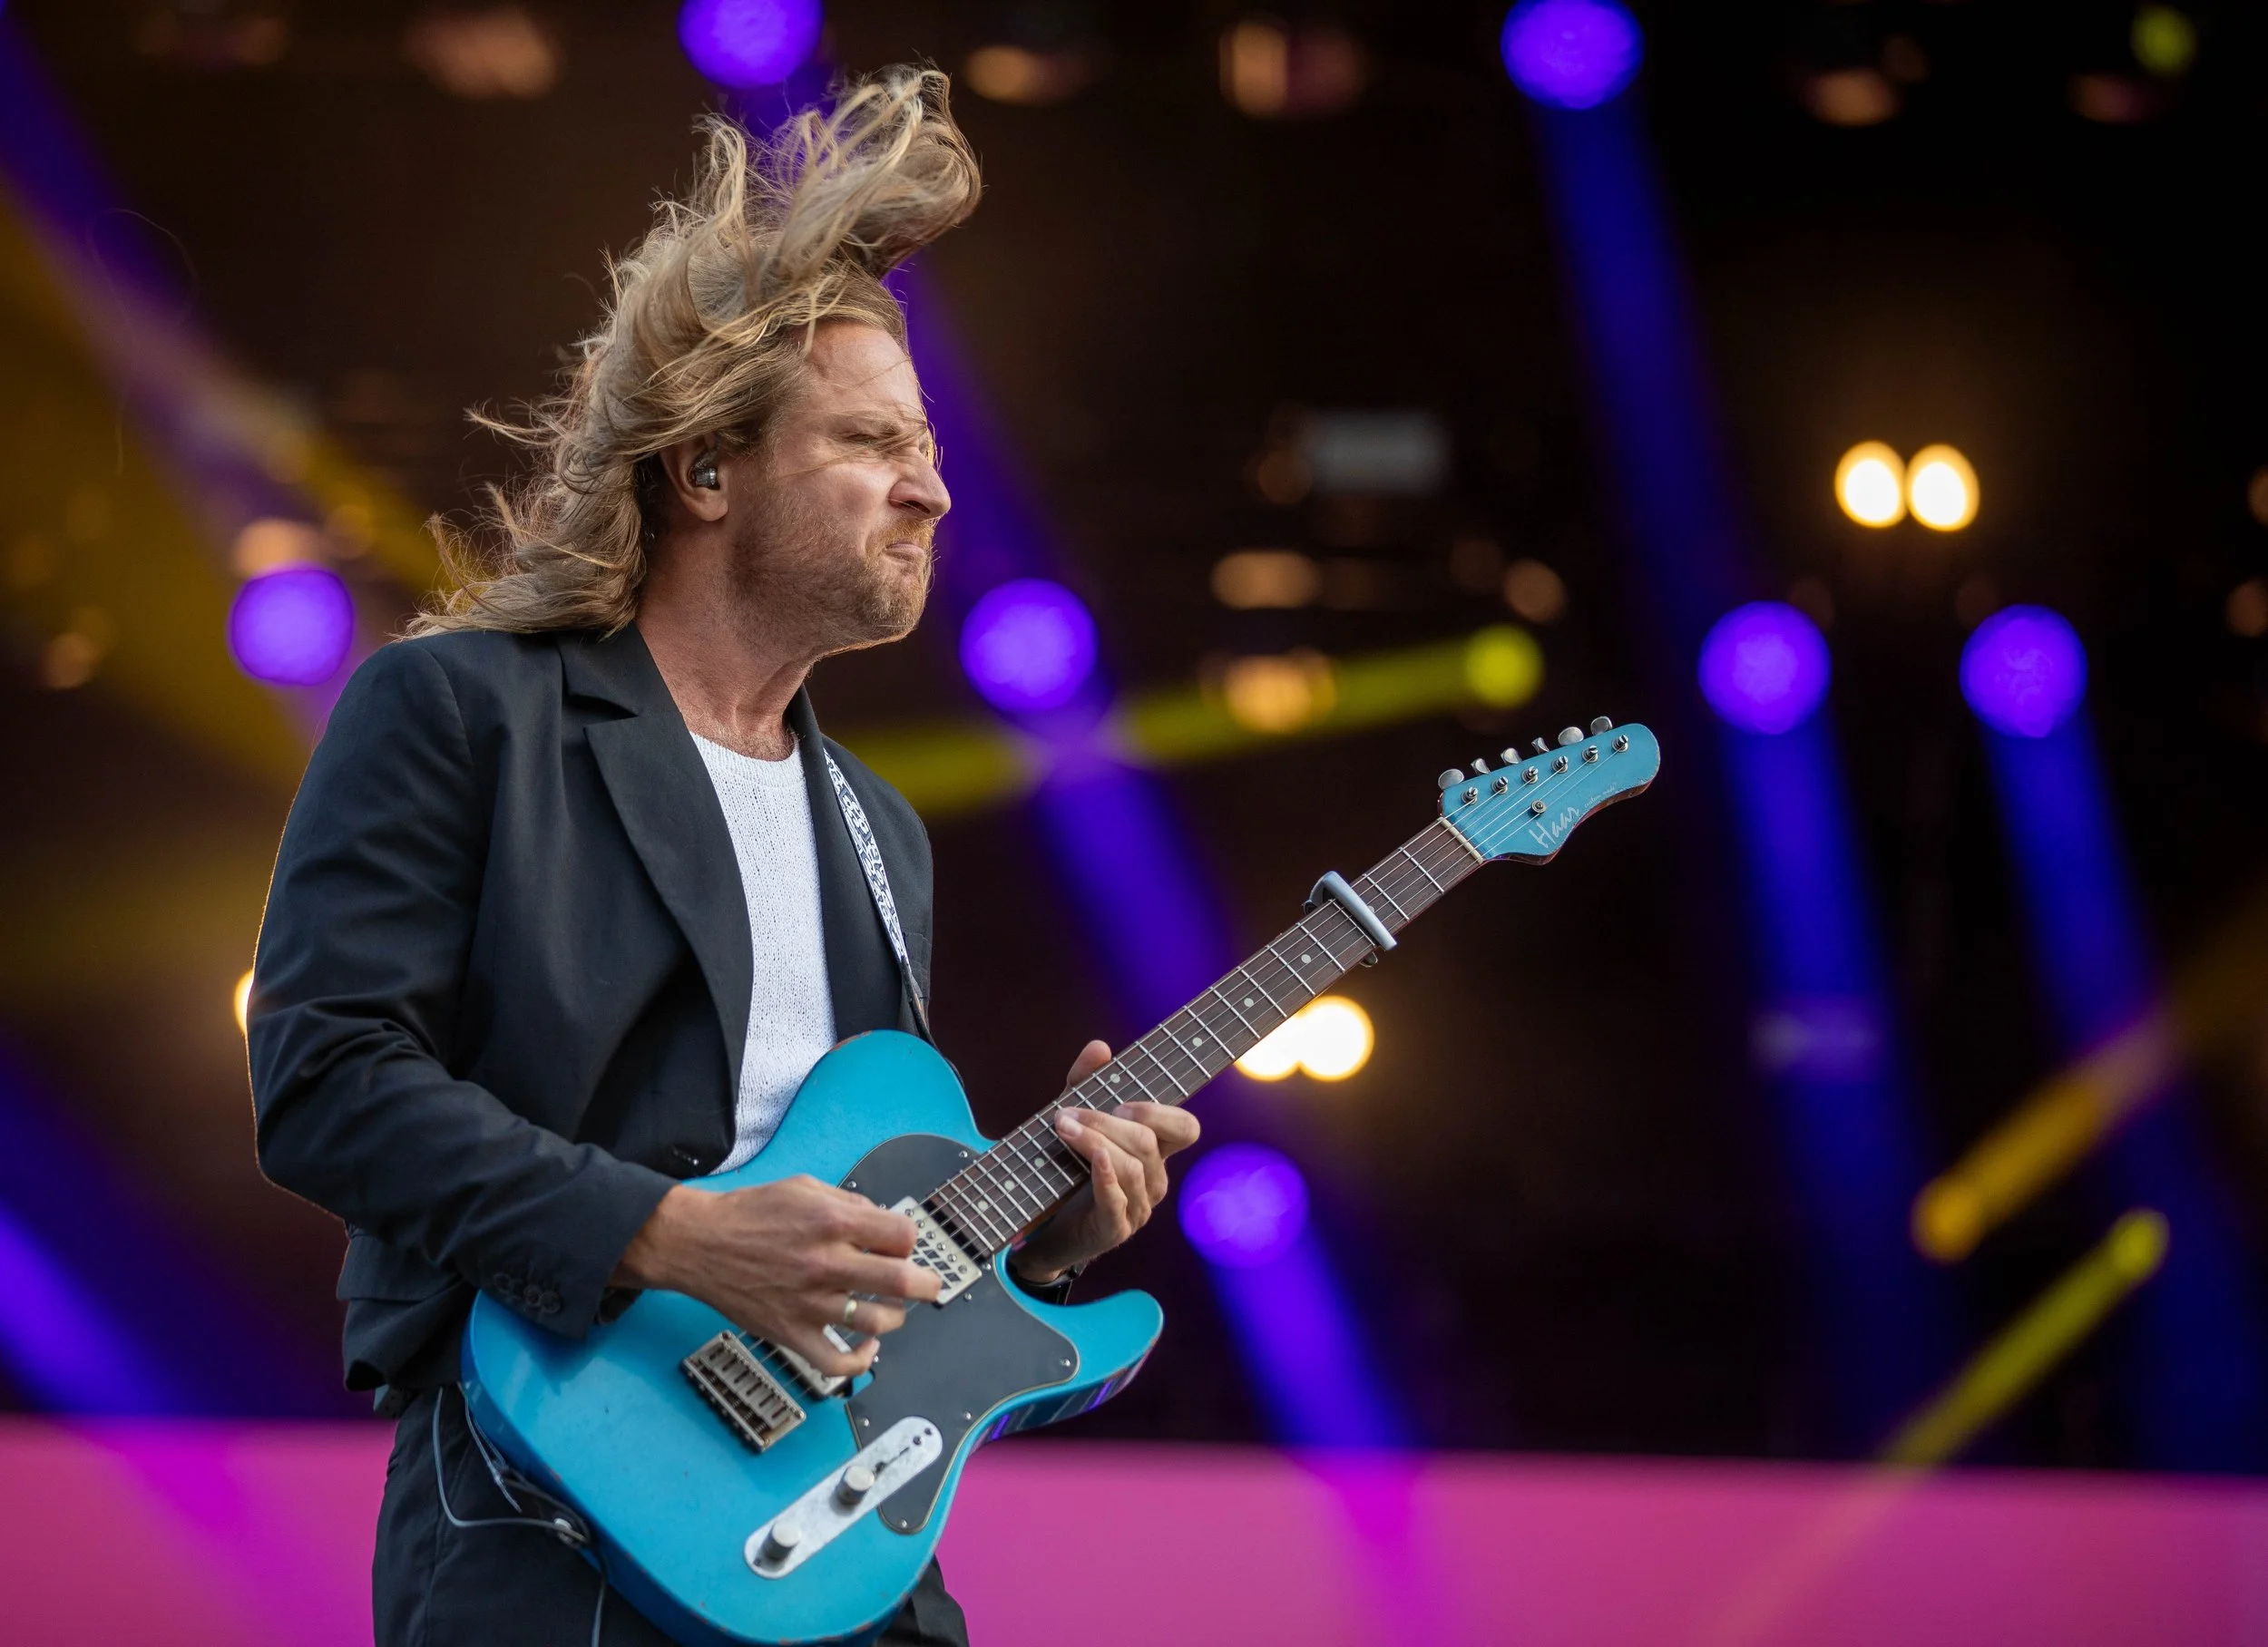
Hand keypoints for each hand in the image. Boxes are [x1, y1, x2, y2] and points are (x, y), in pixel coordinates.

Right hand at [613, 1176, 940, 1377]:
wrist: (699, 1243)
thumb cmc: (749, 1213)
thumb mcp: (805, 1187)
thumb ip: (849, 1203)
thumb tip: (884, 1222)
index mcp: (831, 1222)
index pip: (902, 1235)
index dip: (908, 1239)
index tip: (901, 1244)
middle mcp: (825, 1263)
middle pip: (901, 1281)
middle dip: (926, 1283)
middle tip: (927, 1284)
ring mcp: (809, 1303)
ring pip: (878, 1322)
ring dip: (896, 1316)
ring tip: (891, 1307)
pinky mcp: (790, 1333)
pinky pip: (836, 1362)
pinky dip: (861, 1361)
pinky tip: (869, 1347)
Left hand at [1012, 1040, 1201, 1284]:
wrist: (1042, 1226)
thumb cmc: (1066, 1168)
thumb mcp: (1074, 1120)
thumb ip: (1086, 1083)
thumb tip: (1100, 1047)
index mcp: (1155, 1151)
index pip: (1186, 1128)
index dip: (1161, 1112)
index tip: (1122, 1103)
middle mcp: (1154, 1179)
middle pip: (1148, 1142)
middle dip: (1105, 1122)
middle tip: (1066, 1114)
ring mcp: (1139, 1207)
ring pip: (1133, 1168)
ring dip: (1094, 1143)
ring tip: (1062, 1130)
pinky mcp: (1115, 1230)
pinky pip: (1118, 1201)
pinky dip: (1105, 1177)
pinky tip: (1090, 1160)